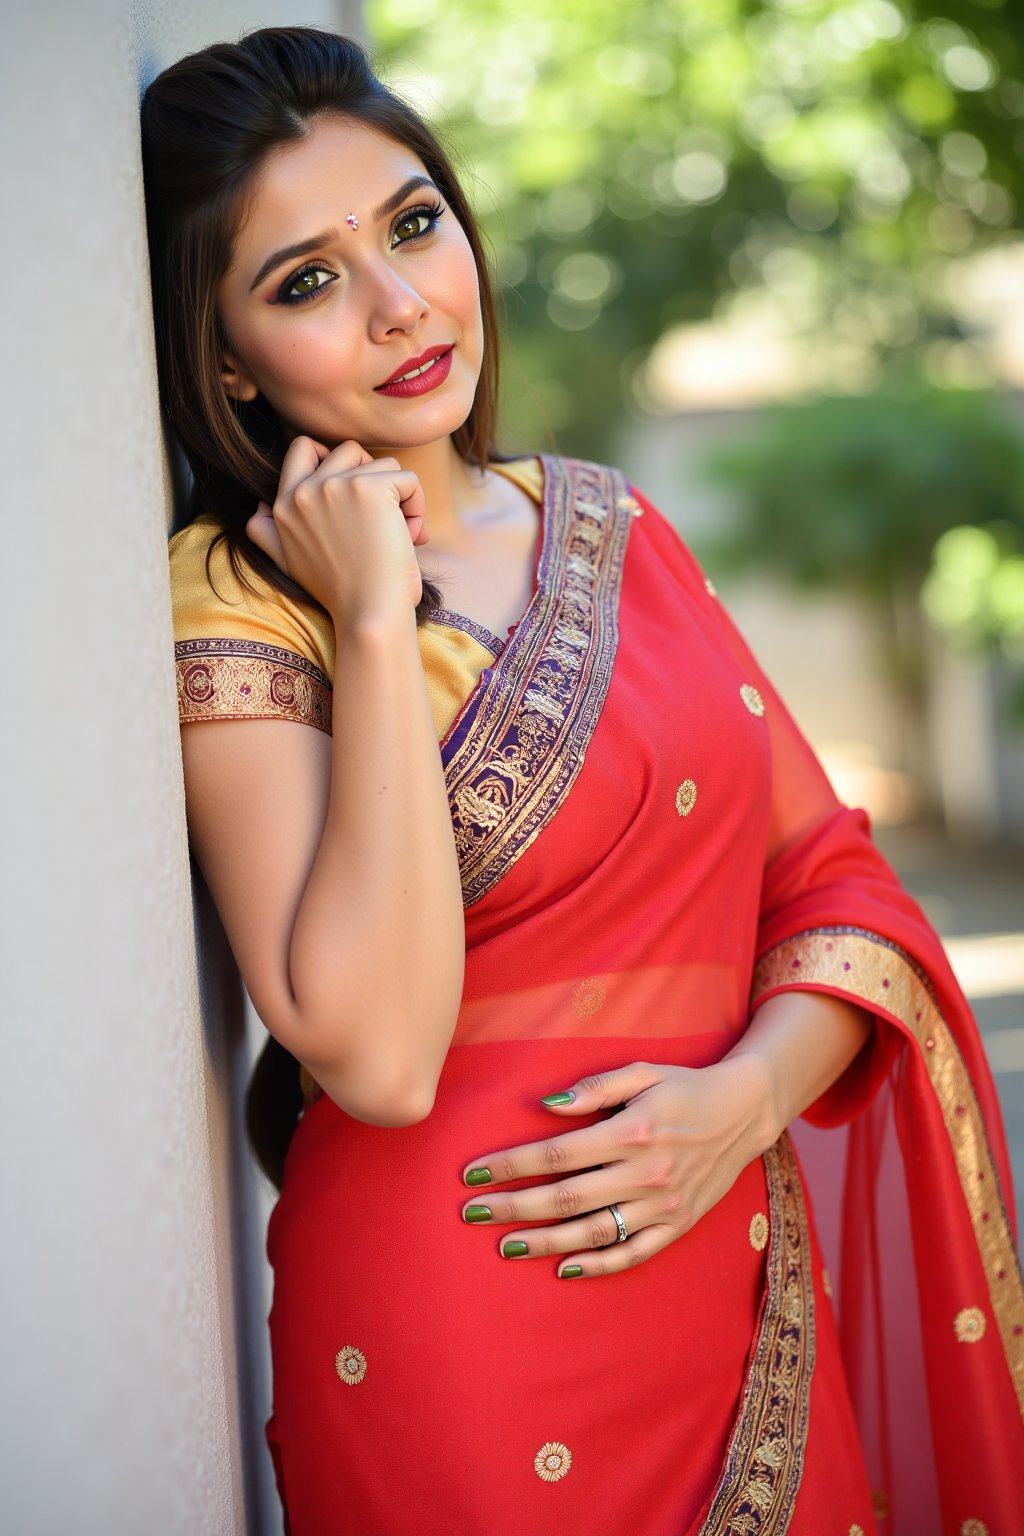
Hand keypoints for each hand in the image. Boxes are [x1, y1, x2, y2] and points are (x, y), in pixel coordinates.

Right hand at [246, 436, 427, 624]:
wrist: (367, 616)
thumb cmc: (341, 595)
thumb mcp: (287, 563)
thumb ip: (266, 533)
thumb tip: (258, 506)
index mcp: (284, 505)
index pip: (303, 449)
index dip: (336, 462)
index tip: (356, 499)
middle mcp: (305, 491)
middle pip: (348, 450)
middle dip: (372, 477)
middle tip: (383, 518)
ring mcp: (335, 486)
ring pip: (384, 464)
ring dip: (400, 497)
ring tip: (401, 534)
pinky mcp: (370, 489)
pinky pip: (408, 479)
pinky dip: (418, 505)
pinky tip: (413, 536)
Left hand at [460, 1058, 775, 1276]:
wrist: (745, 1113)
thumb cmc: (685, 1087)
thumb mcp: (643, 1072)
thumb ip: (594, 1088)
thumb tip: (545, 1106)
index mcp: (631, 1132)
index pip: (556, 1155)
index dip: (510, 1166)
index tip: (473, 1174)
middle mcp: (646, 1173)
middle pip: (566, 1198)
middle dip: (513, 1207)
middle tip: (472, 1213)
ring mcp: (663, 1205)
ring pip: (593, 1232)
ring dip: (544, 1242)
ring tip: (505, 1246)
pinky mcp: (677, 1225)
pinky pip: (632, 1255)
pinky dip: (596, 1265)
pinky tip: (562, 1268)